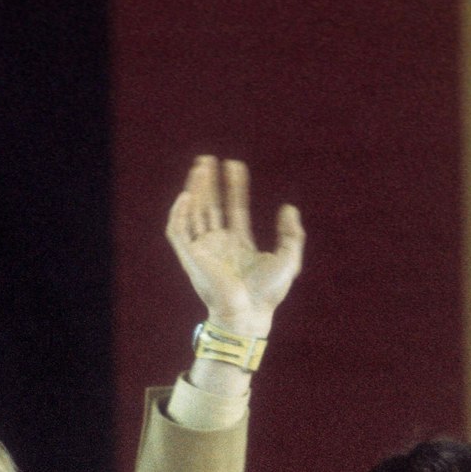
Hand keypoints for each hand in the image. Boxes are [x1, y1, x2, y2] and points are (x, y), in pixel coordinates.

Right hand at [165, 156, 302, 337]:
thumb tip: (288, 207)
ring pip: (194, 213)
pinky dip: (178, 213)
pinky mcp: (191, 257)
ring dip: (195, 190)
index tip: (235, 165)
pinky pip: (178, 232)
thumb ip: (292, 233)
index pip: (234, 209)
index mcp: (239, 245)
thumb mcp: (289, 258)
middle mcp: (219, 245)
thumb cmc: (269, 293)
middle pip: (211, 206)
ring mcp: (204, 250)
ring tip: (200, 167)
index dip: (235, 187)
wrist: (249, 312)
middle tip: (209, 159)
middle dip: (210, 183)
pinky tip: (186, 195)